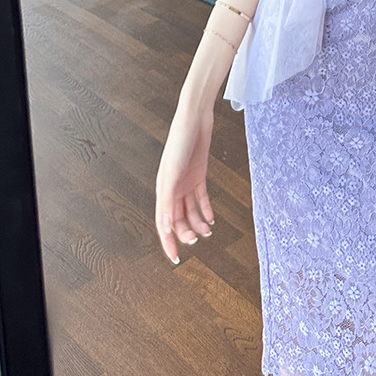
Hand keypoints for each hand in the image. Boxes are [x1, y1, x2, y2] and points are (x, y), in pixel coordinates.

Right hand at [155, 101, 215, 264]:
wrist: (195, 117)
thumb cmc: (180, 141)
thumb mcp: (173, 172)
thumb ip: (169, 198)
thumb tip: (166, 226)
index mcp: (163, 189)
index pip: (163, 222)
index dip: (168, 241)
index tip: (176, 258)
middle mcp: (173, 187)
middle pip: (177, 218)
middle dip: (186, 232)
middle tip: (198, 240)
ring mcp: (186, 181)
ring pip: (190, 210)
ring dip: (197, 223)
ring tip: (208, 231)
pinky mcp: (199, 174)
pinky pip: (201, 197)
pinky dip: (205, 209)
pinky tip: (212, 219)